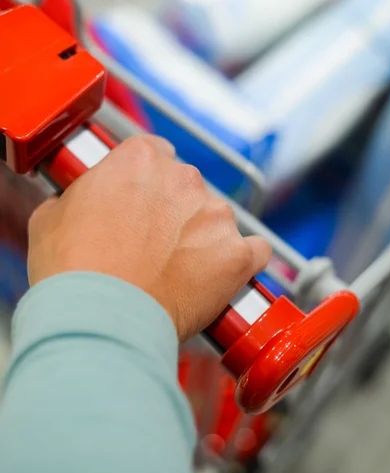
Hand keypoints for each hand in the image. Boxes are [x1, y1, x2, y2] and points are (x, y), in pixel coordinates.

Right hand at [28, 135, 270, 341]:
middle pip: (186, 186)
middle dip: (173, 209)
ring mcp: (215, 216)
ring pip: (216, 218)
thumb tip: (81, 201)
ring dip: (203, 236)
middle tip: (152, 243)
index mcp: (141, 159)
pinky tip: (223, 275)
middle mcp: (184, 178)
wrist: (98, 317)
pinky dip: (241, 261)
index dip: (145, 182)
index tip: (140, 201)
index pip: (154, 155)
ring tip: (178, 270)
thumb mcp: (52, 216)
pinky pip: (254, 251)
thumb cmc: (73, 269)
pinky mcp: (236, 254)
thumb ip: (79, 196)